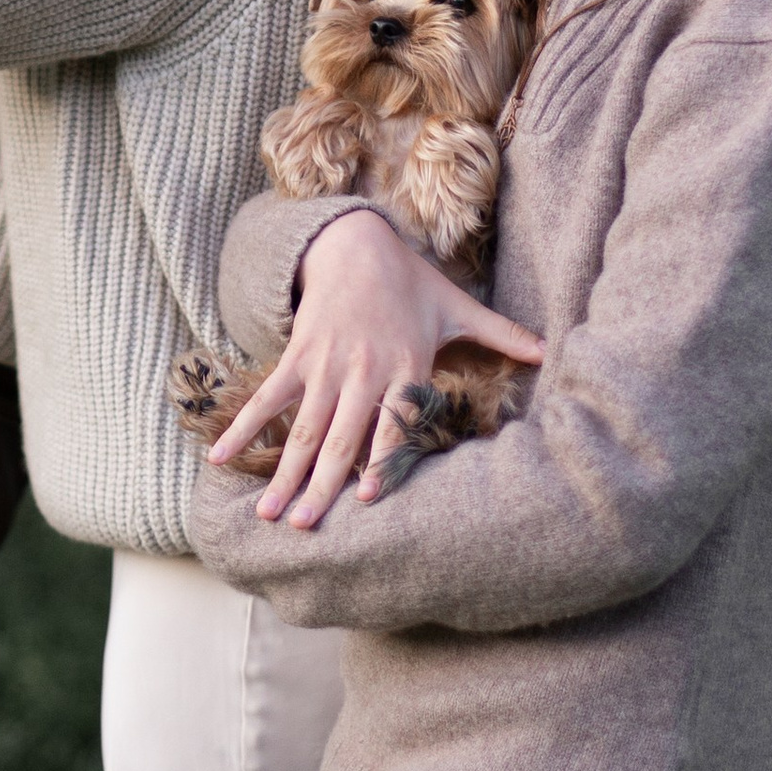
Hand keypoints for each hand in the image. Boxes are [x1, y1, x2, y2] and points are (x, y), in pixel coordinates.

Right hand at [211, 208, 541, 529]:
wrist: (357, 241)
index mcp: (405, 366)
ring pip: (303, 428)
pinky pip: (269, 398)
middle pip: (341, 438)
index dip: (379, 459)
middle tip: (304, 529)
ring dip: (283, 473)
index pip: (393, 421)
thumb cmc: (412, 281)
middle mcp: (363, 371)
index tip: (366, 498)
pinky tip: (220, 459)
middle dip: (321, 487)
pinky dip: (245, 429)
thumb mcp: (458, 307)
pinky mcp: (298, 356)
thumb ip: (502, 334)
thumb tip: (552, 351)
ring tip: (268, 514)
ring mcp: (326, 365)